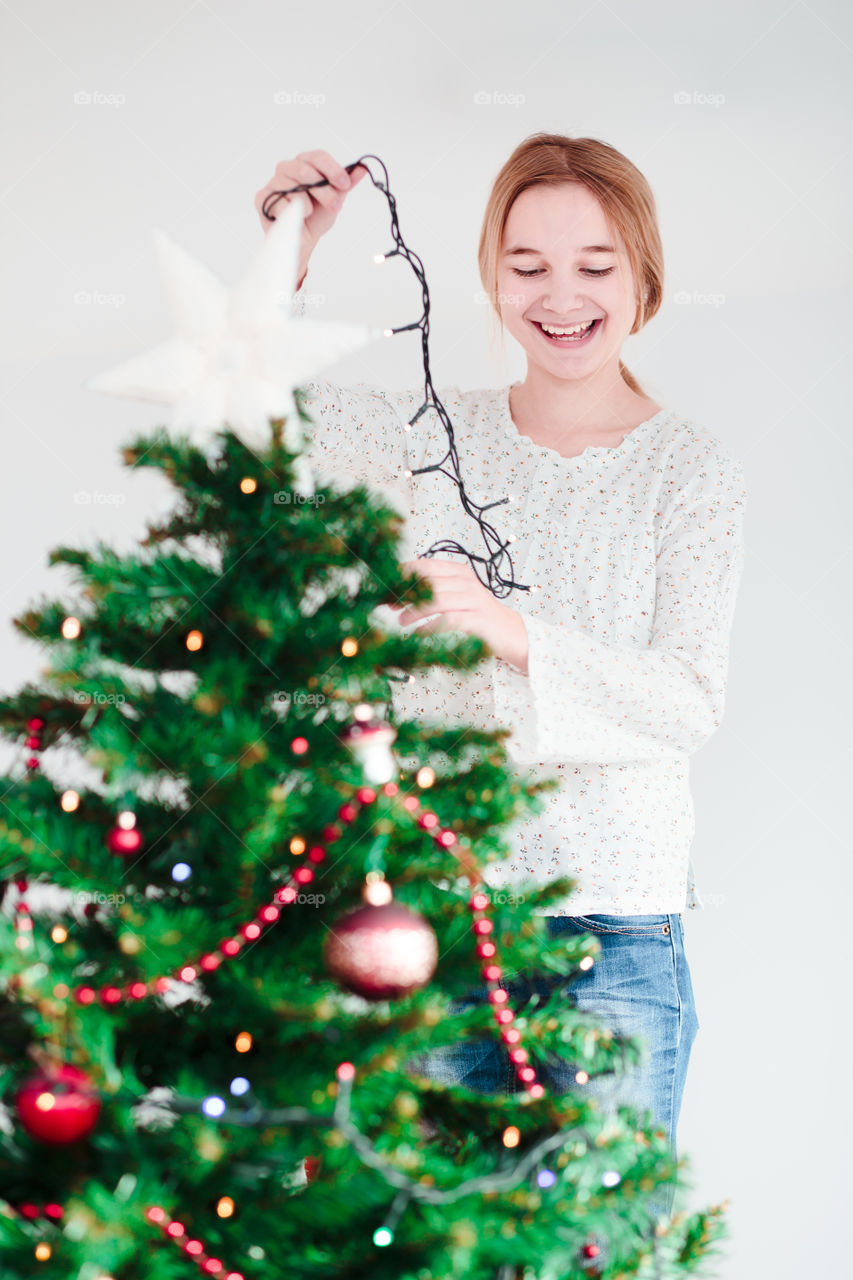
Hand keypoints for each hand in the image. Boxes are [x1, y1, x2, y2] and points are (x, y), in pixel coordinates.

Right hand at [253, 150, 368, 283]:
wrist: (302, 240)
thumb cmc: (316, 217)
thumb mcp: (335, 199)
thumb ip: (346, 184)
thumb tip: (362, 169)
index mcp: (306, 163)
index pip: (318, 156)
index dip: (333, 169)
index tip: (345, 184)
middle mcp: (288, 168)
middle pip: (306, 170)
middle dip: (324, 191)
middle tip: (335, 207)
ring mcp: (274, 182)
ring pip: (293, 187)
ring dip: (308, 205)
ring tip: (309, 214)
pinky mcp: (262, 198)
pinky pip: (280, 202)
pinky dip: (292, 214)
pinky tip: (295, 218)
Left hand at [390, 558, 528, 674]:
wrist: (510, 633)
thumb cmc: (478, 616)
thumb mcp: (456, 598)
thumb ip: (433, 592)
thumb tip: (398, 595)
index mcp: (460, 572)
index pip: (426, 565)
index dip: (403, 573)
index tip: (386, 584)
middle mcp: (467, 582)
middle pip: (428, 582)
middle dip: (405, 593)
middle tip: (389, 604)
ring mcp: (474, 600)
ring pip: (437, 600)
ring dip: (414, 611)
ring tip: (402, 621)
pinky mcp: (478, 619)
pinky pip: (448, 620)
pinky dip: (430, 627)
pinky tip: (418, 633)